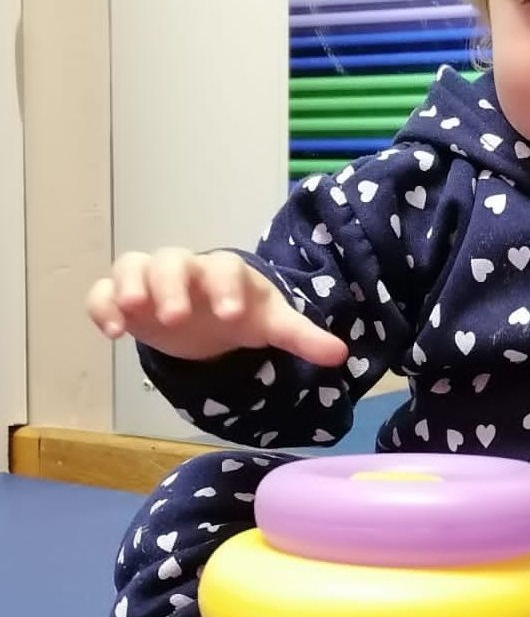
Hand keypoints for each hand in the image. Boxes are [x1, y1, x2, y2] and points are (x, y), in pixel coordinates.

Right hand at [86, 249, 347, 364]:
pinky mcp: (123, 297)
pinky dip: (102, 307)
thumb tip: (340, 354)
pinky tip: (112, 333)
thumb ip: (301, 337)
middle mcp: (185, 268)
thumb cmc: (239, 313)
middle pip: (173, 261)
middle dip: (172, 286)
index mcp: (225, 272)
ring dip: (130, 286)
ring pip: (133, 266)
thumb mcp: (270, 324)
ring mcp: (150, 278)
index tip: (232, 316)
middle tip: (176, 318)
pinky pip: (103, 292)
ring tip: (132, 313)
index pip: (226, 269)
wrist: (206, 314)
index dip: (227, 288)